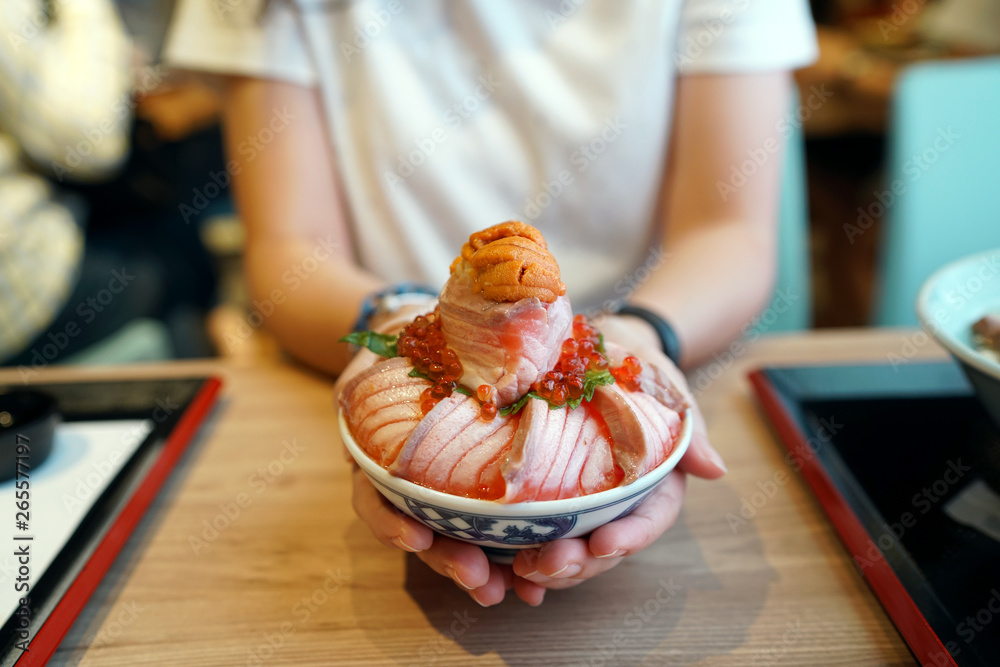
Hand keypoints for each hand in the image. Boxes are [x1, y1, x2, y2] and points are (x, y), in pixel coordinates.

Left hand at [507, 314, 725, 599]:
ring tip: (522, 572)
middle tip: (549, 566)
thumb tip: (714, 470)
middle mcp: (615, 503)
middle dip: (578, 564)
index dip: (629, 538)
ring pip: (568, 549)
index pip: (648, 520)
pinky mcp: (541, 497)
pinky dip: (515, 557)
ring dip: (547, 568)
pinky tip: (500, 574)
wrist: (593, 347)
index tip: (604, 545)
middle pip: (603, 547)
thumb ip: (688, 428)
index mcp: (652, 484)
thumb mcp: (665, 386)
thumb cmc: (635, 367)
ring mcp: (578, 504)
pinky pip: (531, 533)